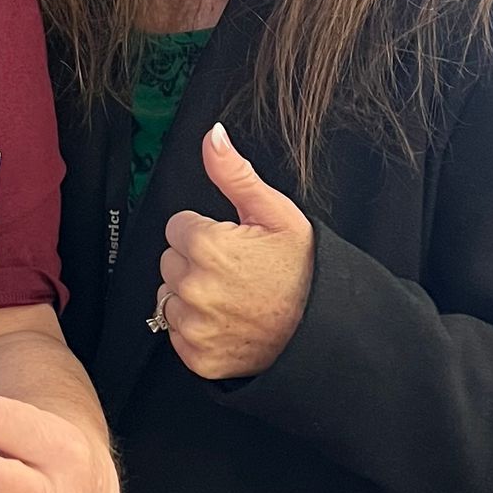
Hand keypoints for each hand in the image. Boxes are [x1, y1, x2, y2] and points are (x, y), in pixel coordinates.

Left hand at [157, 123, 313, 380]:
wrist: (323, 331)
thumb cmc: (304, 270)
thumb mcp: (276, 213)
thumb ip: (234, 174)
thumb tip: (212, 136)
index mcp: (208, 246)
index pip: (177, 227)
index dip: (205, 232)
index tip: (231, 245)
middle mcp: (194, 286)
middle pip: (170, 261)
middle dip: (195, 262)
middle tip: (235, 272)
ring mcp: (194, 325)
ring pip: (169, 297)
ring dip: (192, 296)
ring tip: (232, 298)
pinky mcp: (196, 356)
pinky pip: (176, 333)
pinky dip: (196, 329)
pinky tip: (227, 323)